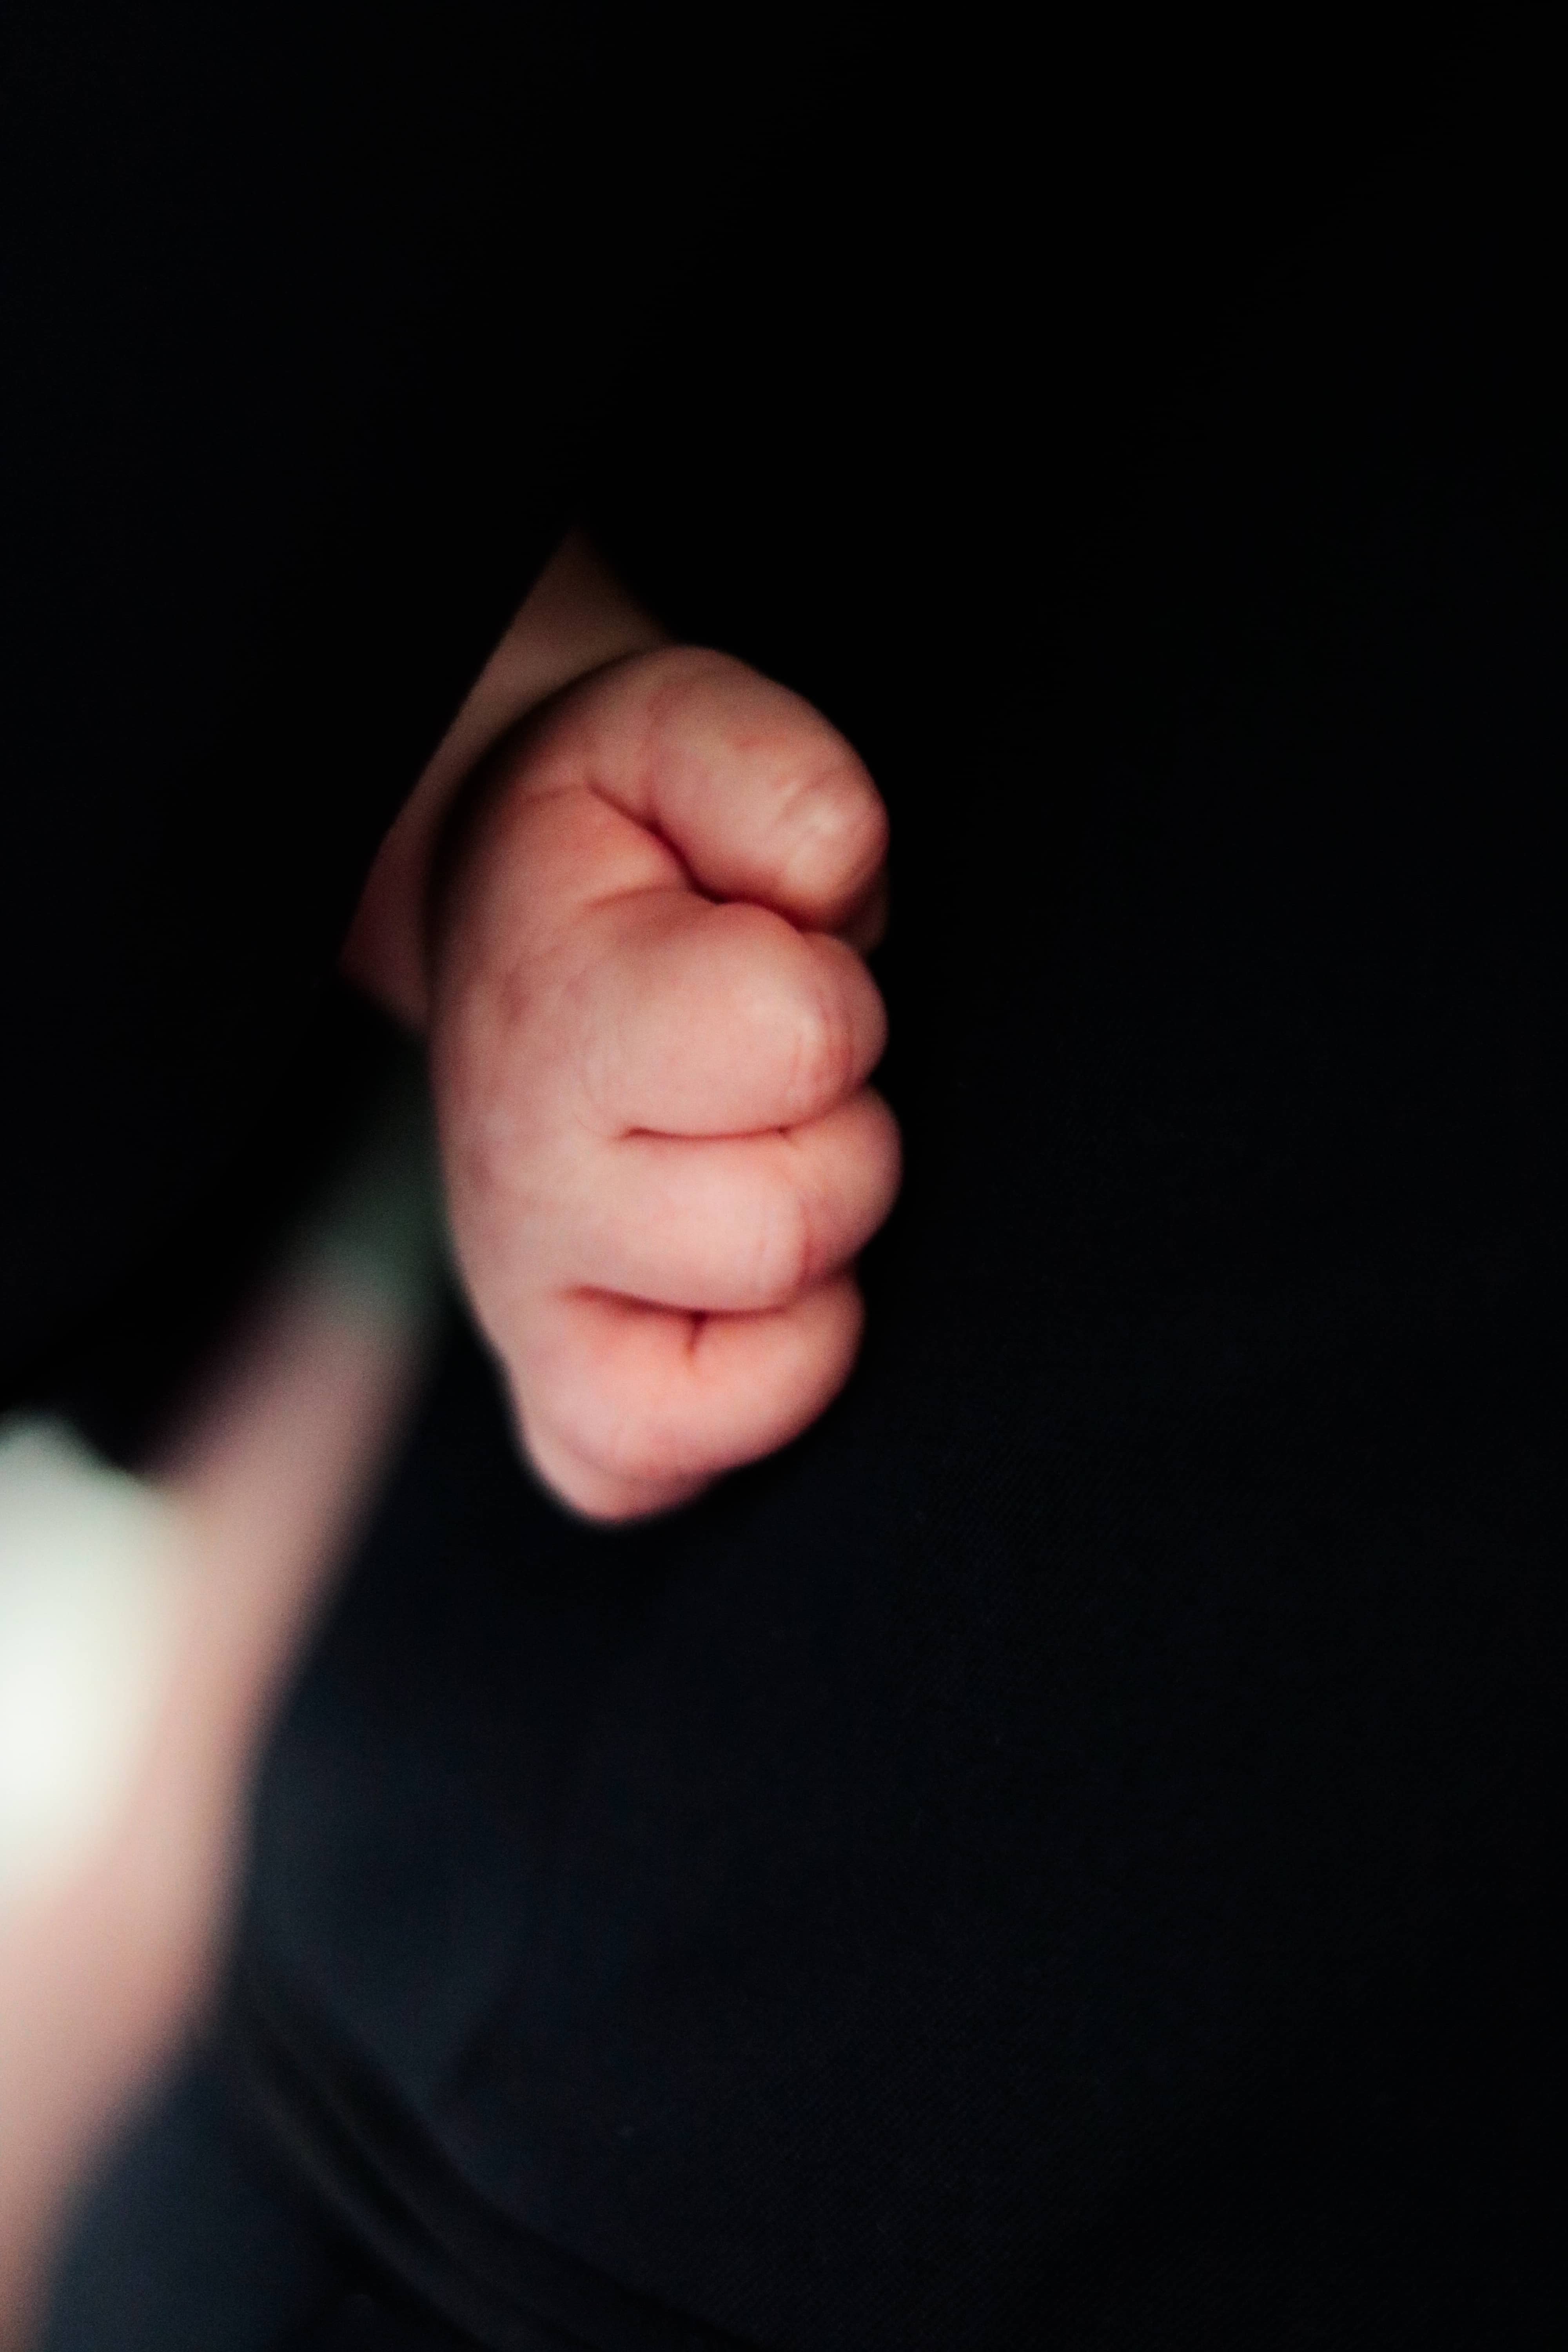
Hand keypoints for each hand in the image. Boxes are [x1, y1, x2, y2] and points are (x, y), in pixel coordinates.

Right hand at [428, 646, 899, 1519]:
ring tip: (756, 1157)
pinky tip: (738, 1292)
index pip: (797, 1040)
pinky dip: (737, 1402)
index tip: (781, 959)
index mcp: (558, 1011)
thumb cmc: (623, 840)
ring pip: (765, 1359)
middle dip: (840, 1128)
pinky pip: (654, 1468)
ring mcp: (526, 1308)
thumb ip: (778, 778)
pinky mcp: (553, 1400)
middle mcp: (522, 1182)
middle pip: (797, 1219)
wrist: (503, 918)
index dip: (833, 991)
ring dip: (812, 1254)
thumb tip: (833, 895)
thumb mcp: (684, 731)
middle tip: (777, 1074)